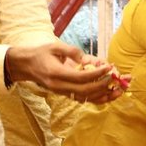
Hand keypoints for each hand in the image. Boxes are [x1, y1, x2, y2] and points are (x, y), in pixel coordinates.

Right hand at [5, 42, 125, 102]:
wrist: (25, 66)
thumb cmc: (41, 53)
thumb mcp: (54, 47)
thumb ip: (72, 51)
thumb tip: (88, 59)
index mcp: (56, 73)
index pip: (81, 77)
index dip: (97, 73)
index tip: (109, 67)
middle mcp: (59, 86)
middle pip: (86, 90)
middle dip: (105, 85)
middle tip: (118, 78)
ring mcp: (62, 92)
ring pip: (86, 98)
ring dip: (105, 95)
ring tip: (120, 90)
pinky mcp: (65, 94)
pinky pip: (84, 99)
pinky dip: (98, 99)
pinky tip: (110, 95)